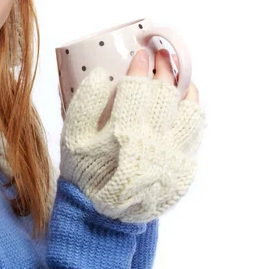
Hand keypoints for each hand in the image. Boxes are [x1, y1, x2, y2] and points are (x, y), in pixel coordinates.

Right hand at [59, 49, 205, 222]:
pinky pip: (196, 135)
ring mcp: (172, 157)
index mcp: (124, 132)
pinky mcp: (183, 170)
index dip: (140, 66)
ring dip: (186, 89)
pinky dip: (194, 113)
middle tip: (161, 55)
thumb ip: (84, 103)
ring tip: (180, 76)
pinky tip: (188, 103)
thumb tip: (100, 73)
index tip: (141, 54)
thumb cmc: (84, 170)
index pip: (137, 88)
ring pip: (190, 113)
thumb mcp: (72, 137)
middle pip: (166, 95)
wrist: (101, 215)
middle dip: (164, 69)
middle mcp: (154, 143)